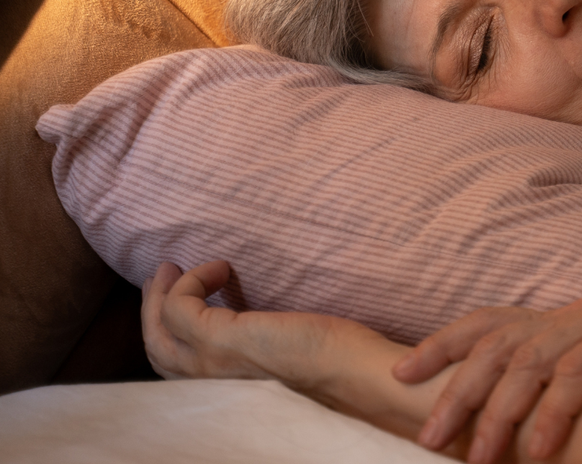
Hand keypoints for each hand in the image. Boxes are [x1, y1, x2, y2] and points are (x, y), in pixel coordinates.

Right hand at [141, 260, 338, 385]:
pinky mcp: (220, 342)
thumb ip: (262, 346)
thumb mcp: (284, 355)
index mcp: (225, 390)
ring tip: (172, 267)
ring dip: (161, 293)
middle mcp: (210, 384)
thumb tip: (263, 322)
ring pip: (159, 328)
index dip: (167, 332)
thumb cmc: (337, 361)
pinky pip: (180, 305)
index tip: (175, 299)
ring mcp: (210, 364)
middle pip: (158, 348)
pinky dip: (192, 281)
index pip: (176, 368)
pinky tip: (220, 268)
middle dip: (152, 308)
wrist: (354, 374)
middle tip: (161, 276)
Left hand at [393, 288, 581, 463]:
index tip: (401, 371)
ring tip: (480, 457)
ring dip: (500, 414)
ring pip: (532, 363)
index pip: (489, 321)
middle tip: (428, 436)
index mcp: (562, 316)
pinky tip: (543, 446)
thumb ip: (565, 372)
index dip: (443, 342)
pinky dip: (556, 412)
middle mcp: (574, 313)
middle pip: (499, 347)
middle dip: (458, 392)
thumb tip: (518, 415)